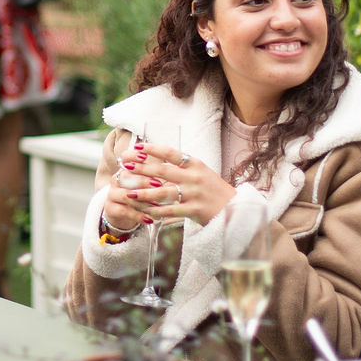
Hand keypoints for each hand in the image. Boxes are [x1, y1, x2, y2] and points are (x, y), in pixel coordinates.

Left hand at [110, 136, 235, 229]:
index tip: (137, 147)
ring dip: (144, 193)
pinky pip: (171, 211)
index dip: (153, 149)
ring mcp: (194, 194)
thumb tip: (160, 159)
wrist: (236, 210)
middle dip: (141, 168)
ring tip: (128, 193)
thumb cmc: (215, 191)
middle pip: (163, 171)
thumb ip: (184, 167)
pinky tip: (144, 213)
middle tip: (125, 166)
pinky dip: (156, 212)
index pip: (171, 153)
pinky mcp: (194, 210)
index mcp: (195, 165)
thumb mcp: (202, 173)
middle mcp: (194, 177)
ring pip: (163, 192)